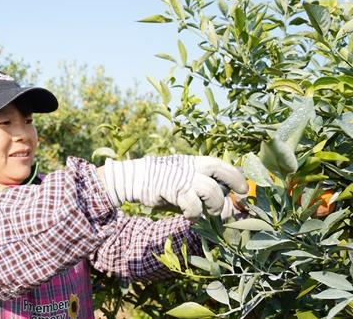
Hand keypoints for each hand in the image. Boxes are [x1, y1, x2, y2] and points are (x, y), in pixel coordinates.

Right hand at [102, 155, 247, 220]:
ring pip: (211, 191)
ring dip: (214, 206)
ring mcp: (183, 177)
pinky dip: (194, 214)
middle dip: (232, 188)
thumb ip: (202, 190)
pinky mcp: (173, 190)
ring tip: (210, 214)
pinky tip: (190, 217)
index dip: (236, 177)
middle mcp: (191, 166)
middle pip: (220, 174)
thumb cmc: (162, 182)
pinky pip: (192, 205)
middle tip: (234, 203)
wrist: (136, 178)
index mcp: (195, 162)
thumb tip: (226, 205)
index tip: (243, 190)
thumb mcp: (184, 182)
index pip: (221, 165)